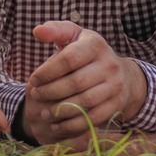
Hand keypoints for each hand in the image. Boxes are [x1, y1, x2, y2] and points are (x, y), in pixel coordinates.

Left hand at [22, 22, 146, 144]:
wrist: (122, 74)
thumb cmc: (87, 52)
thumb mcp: (74, 36)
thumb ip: (55, 31)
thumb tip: (37, 31)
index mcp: (96, 44)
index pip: (69, 59)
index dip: (47, 71)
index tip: (33, 79)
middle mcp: (110, 64)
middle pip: (76, 82)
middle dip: (51, 91)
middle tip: (36, 95)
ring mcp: (115, 86)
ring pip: (85, 102)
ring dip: (60, 110)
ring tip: (44, 113)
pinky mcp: (116, 104)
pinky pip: (93, 118)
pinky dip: (73, 124)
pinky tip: (57, 124)